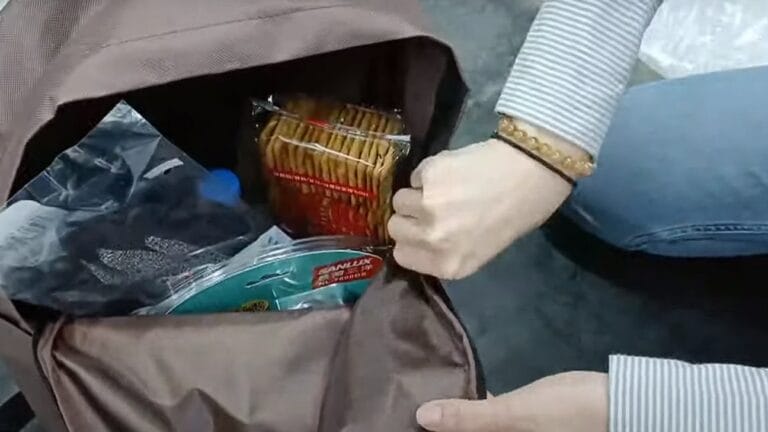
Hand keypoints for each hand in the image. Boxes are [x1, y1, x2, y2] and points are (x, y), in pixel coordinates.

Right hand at [388, 138, 572, 279]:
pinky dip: (429, 173)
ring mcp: (427, 206)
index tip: (422, 230)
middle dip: (410, 217)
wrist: (533, 172)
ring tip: (445, 188)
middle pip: (395, 227)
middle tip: (433, 207)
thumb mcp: (482, 250)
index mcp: (448, 265)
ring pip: (399, 199)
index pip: (401, 255)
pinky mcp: (428, 175)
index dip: (411, 240)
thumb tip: (419, 238)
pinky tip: (453, 172)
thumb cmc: (516, 214)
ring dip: (417, 193)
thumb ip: (447, 251)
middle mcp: (433, 240)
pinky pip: (415, 175)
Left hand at [416, 372, 607, 431]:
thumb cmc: (566, 416)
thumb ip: (469, 417)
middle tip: (406, 404)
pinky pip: (490, 416)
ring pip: (476, 428)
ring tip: (423, 392)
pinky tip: (459, 387)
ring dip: (455, 415)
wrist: (619, 402)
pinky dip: (475, 405)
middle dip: (440, 426)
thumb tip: (420, 417)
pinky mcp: (523, 420)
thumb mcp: (514, 416)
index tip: (402, 422)